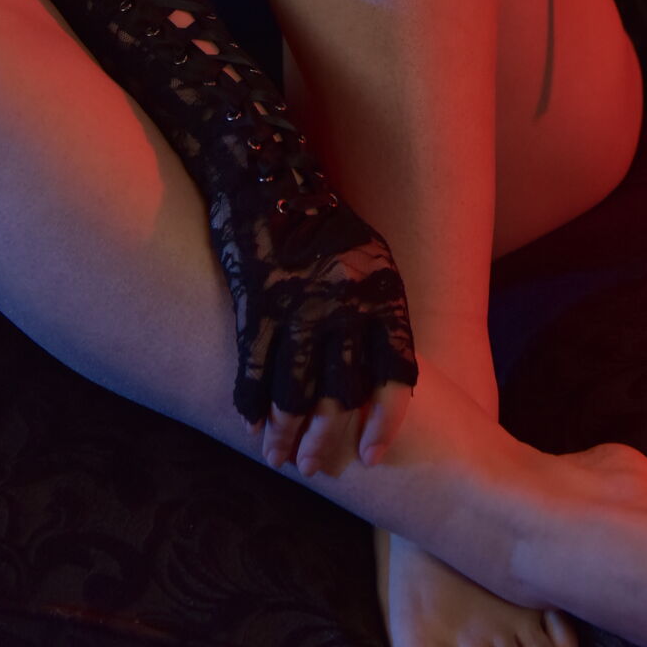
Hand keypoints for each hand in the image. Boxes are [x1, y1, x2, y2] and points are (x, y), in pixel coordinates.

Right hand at [220, 191, 418, 473]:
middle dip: (326, 438)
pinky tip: (251, 425)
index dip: (384, 421)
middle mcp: (346, 303)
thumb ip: (380, 318)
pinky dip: (251, 402)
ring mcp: (298, 304)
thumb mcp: (373, 262)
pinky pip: (254, 367)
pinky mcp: (255, 303)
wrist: (267, 179)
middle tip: (313, 466)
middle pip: (342, 392)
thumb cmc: (325, 227)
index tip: (368, 455)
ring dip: (285, 432)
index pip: (396, 374)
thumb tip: (384, 381)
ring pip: (294, 390)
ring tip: (278, 457)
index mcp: (383, 295)